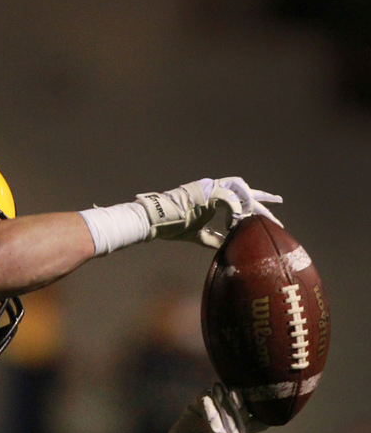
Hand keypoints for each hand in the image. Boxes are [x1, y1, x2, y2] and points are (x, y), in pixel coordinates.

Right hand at [136, 177, 282, 247]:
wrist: (155, 220)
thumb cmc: (172, 226)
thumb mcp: (197, 234)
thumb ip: (212, 238)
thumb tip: (226, 245)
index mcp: (212, 197)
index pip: (238, 197)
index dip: (254, 203)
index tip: (267, 213)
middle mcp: (213, 188)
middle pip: (244, 189)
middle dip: (262, 198)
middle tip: (278, 202)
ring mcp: (210, 187)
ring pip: (240, 188)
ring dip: (250, 202)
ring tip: (256, 217)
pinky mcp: (206, 191)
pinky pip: (228, 198)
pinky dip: (233, 210)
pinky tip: (234, 223)